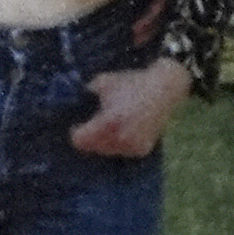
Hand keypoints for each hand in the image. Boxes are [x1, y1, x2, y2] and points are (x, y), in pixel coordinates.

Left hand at [67, 55, 190, 158]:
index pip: (79, 141)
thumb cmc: (131, 83)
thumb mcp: (102, 82)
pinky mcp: (143, 150)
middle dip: (91, 137)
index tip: (77, 125)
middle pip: (93, 148)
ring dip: (105, 142)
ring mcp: (133, 147)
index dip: (76, 132)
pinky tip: (125, 130)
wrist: (164, 87)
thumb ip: (85, 95)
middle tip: (94, 124)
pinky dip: (120, 143)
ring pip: (108, 151)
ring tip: (112, 126)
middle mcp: (121, 139)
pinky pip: (122, 152)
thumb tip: (69, 102)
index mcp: (109, 123)